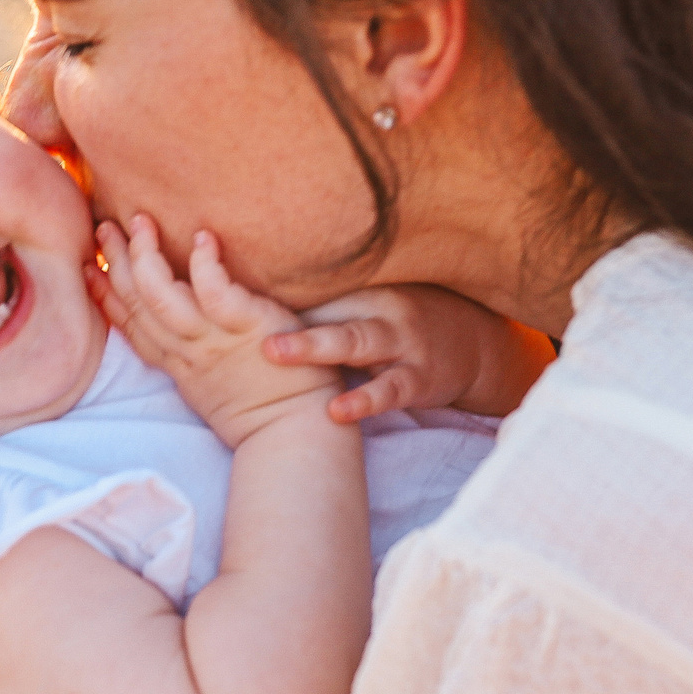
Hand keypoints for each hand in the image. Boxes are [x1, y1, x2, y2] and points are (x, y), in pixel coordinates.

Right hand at [90, 215, 336, 447]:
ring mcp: (215, 339)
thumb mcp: (213, 386)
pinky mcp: (247, 327)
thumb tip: (182, 327)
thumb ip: (193, 354)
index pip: (131, 325)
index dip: (105, 296)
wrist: (296, 435)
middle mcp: (189, 350)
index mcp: (179, 363)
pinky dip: (204, 263)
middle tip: (104, 227)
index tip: (87, 267)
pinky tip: (203, 237)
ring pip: (162, 296)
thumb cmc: (266, 410)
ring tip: (141, 221)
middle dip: (117, 263)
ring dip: (145, 256)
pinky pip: (215, 291)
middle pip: (138, 302)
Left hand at [263, 285, 555, 422]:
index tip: (219, 282)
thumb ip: (319, 303)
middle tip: (238, 316)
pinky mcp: (419, 378)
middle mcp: (378, 311)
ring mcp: (400, 345)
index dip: (267, 291)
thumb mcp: (368, 304)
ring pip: (356, 343)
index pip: (311, 289)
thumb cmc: (403, 324)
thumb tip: (248, 302)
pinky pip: (389, 389)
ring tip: (274, 353)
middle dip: (284, 312)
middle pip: (328, 309)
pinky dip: (364, 400)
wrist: (474, 344)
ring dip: (314, 348)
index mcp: (361, 291)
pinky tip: (337, 411)